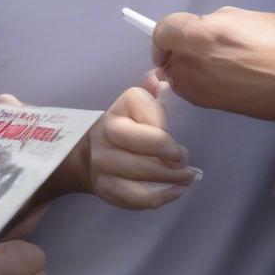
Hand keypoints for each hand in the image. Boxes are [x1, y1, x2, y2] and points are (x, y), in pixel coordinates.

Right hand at [80, 86, 197, 209]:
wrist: (87, 156)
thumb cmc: (123, 128)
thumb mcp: (134, 107)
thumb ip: (150, 92)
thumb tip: (158, 77)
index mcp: (117, 111)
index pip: (145, 109)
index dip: (162, 120)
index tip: (170, 130)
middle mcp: (106, 134)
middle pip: (146, 144)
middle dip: (172, 153)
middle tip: (185, 159)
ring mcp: (103, 163)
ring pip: (143, 172)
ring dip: (171, 177)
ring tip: (187, 177)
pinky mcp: (106, 188)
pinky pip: (136, 197)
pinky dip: (161, 197)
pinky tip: (175, 191)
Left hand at [153, 7, 274, 120]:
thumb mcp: (248, 17)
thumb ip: (218, 21)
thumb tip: (206, 28)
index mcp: (198, 34)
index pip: (161, 31)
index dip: (169, 30)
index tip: (178, 33)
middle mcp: (190, 62)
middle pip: (166, 54)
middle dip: (178, 49)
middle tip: (202, 47)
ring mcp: (197, 87)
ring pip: (176, 74)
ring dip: (187, 68)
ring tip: (216, 64)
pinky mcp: (208, 105)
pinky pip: (190, 90)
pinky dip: (197, 84)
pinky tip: (221, 80)